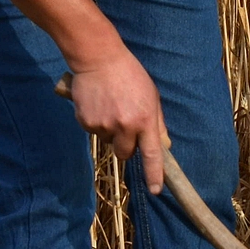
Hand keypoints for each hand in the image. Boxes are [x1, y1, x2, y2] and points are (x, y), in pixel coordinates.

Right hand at [63, 53, 167, 192]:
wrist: (98, 58)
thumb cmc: (130, 75)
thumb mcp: (151, 95)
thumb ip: (157, 122)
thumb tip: (163, 145)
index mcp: (145, 119)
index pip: (152, 154)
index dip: (153, 174)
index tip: (156, 190)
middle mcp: (125, 125)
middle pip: (125, 154)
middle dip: (126, 145)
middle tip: (125, 124)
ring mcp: (104, 125)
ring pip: (108, 141)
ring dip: (110, 131)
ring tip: (110, 106)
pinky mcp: (86, 122)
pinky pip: (93, 132)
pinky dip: (95, 122)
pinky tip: (98, 104)